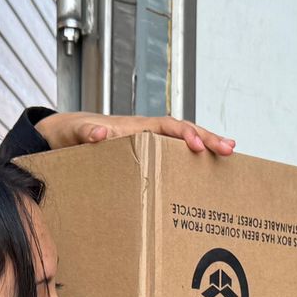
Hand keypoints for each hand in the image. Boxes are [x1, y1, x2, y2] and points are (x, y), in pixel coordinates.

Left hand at [37, 112, 235, 154]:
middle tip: (229, 148)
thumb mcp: (75, 133)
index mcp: (135, 127)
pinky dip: (192, 158)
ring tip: (229, 154)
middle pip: (183, 131)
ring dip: (205, 145)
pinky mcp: (148, 155)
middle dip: (207, 137)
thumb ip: (86, 133)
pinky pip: (174, 154)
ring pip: (183, 141)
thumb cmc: (72, 133)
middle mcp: (147, 132)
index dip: (183, 134)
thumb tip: (100, 133)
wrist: (66, 135)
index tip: (197, 145)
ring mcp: (150, 143)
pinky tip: (206, 169)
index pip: (166, 126)